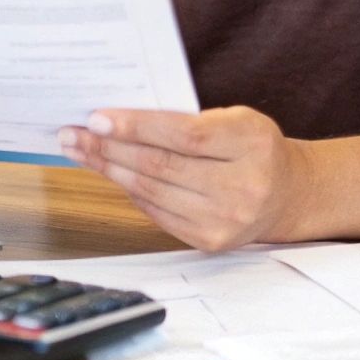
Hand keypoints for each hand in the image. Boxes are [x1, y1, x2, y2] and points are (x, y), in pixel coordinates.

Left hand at [58, 106, 314, 251]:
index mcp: (251, 144)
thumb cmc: (253, 148)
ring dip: (109, 169)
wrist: (286, 195)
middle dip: (109, 148)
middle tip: (73, 134)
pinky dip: (128, 190)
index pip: (185, 136)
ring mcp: (225, 220)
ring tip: (80, 151)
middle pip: (161, 166)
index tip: (97, 118)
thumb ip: (189, 119)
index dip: (137, 127)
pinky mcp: (209, 241)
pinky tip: (109, 173)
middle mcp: (243, 186)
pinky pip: (156, 212)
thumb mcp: (236, 120)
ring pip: (151, 191)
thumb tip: (121, 120)